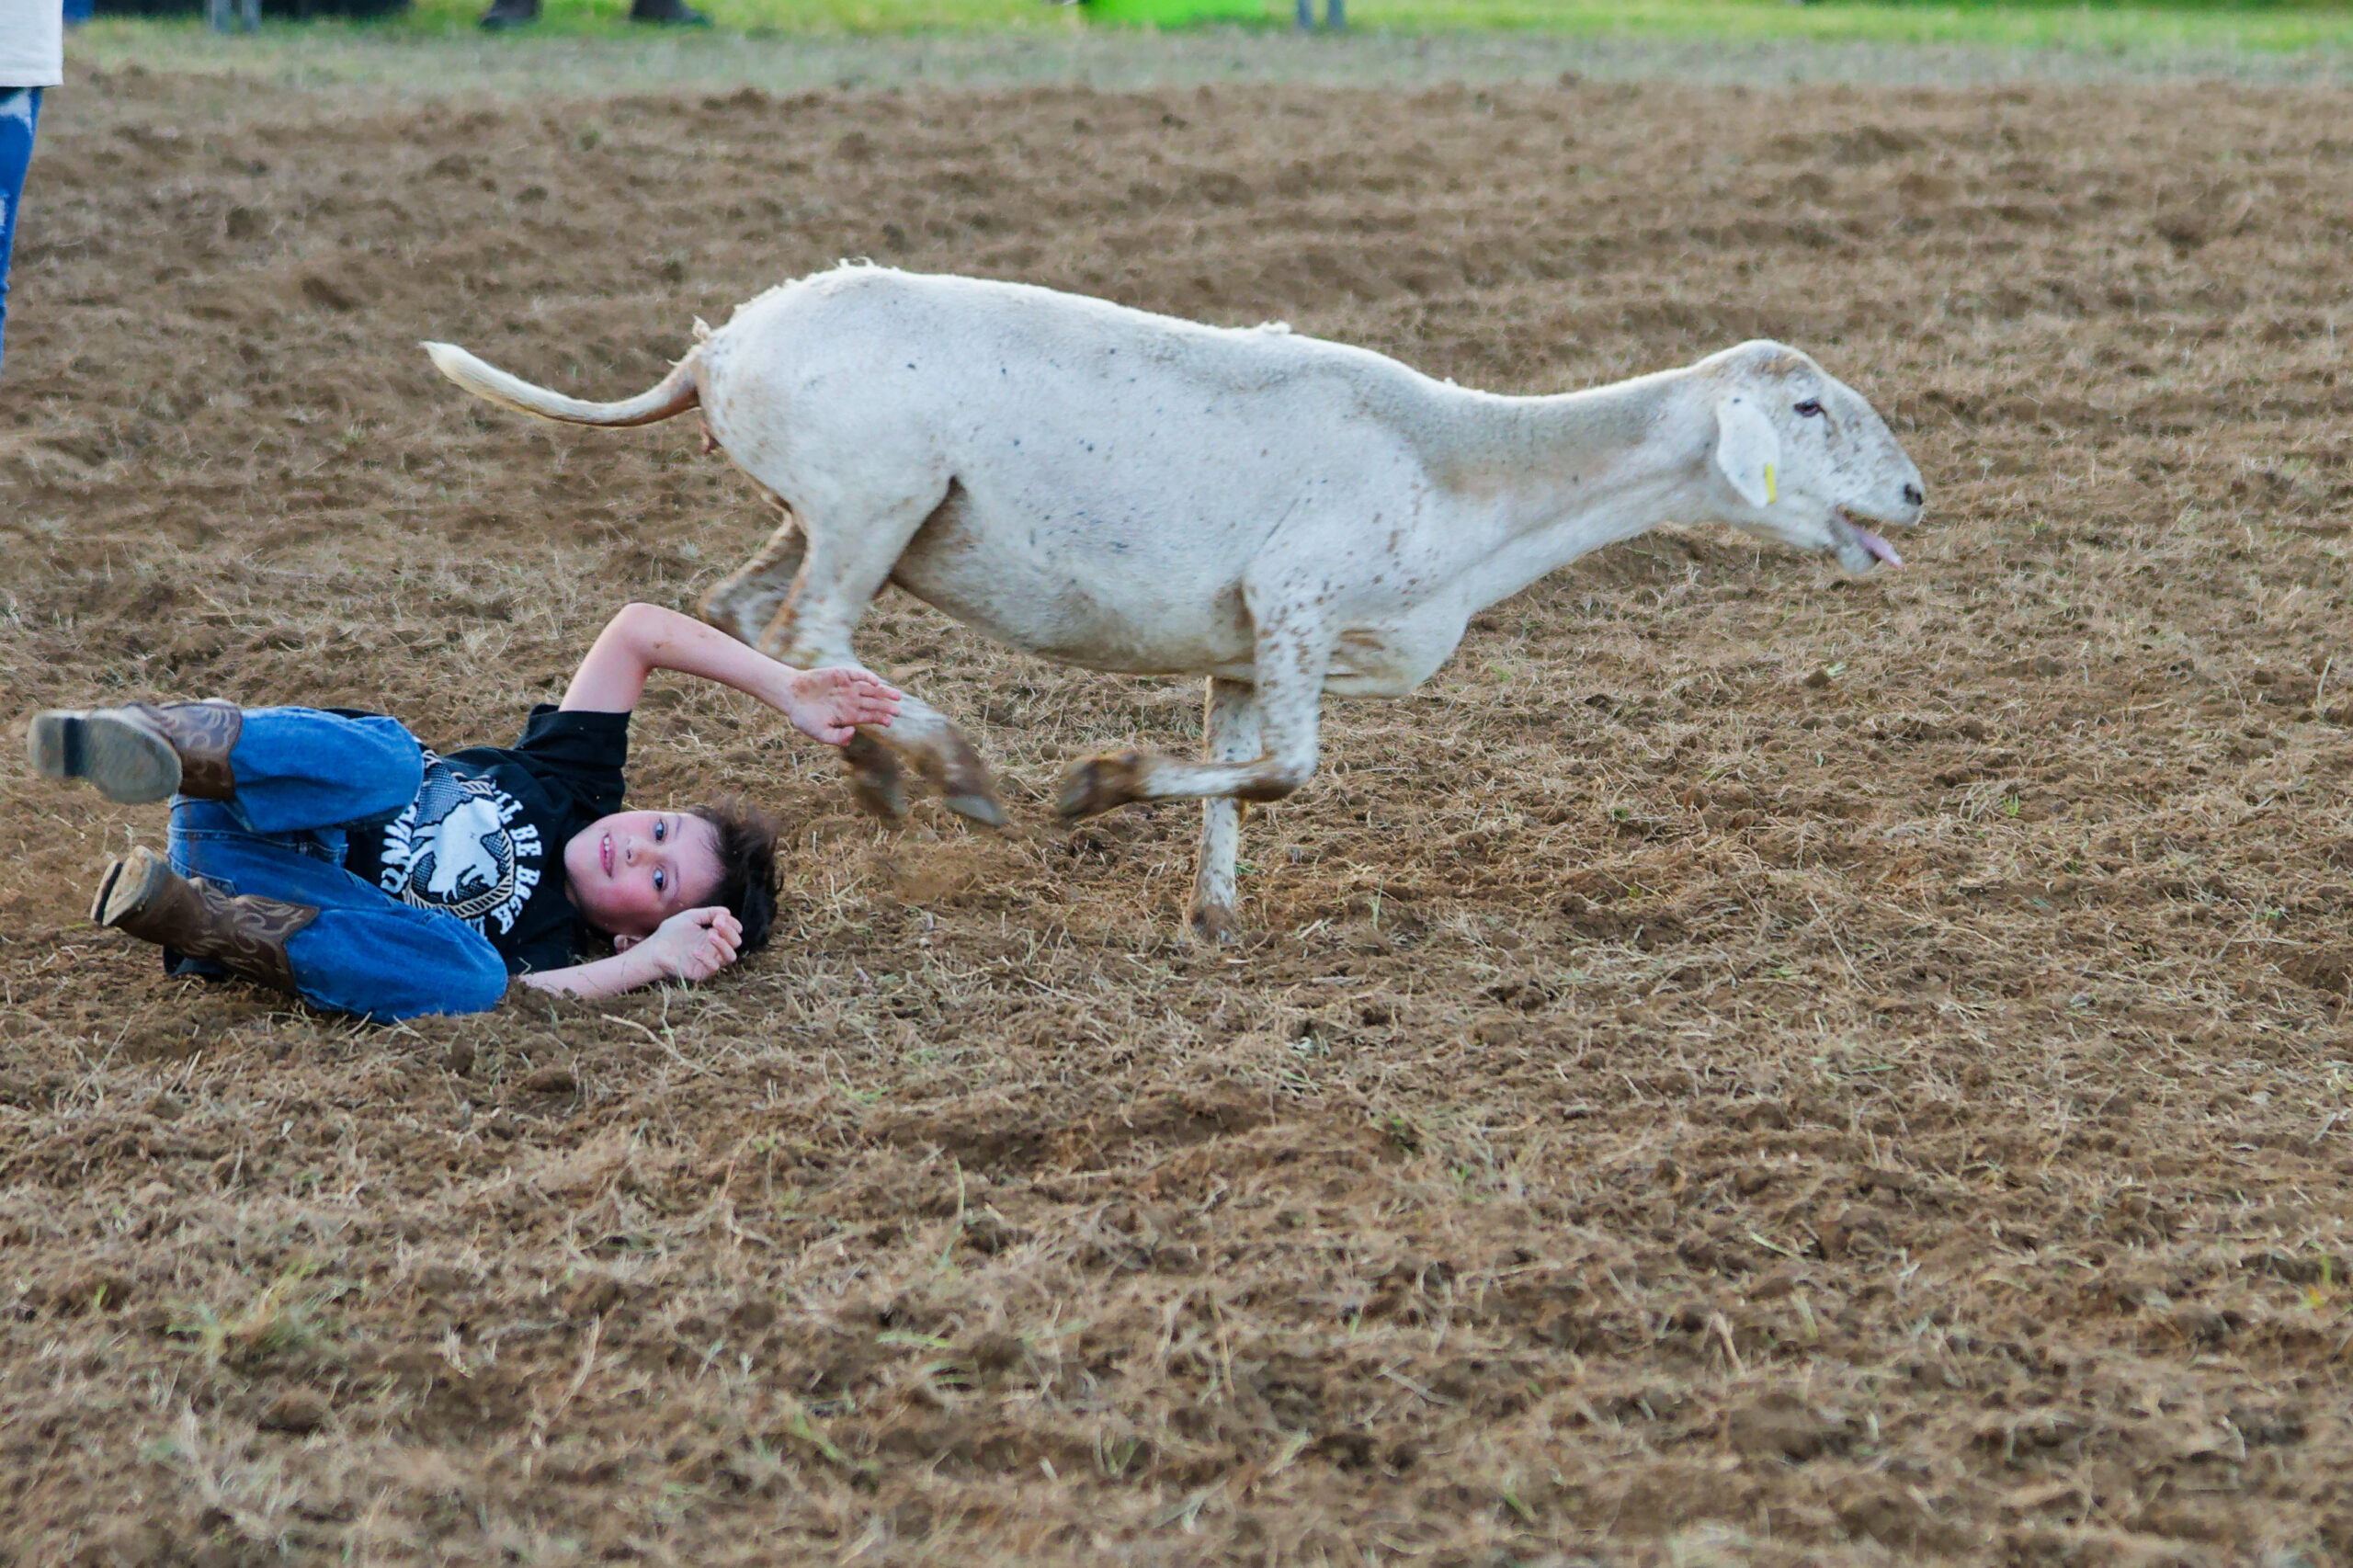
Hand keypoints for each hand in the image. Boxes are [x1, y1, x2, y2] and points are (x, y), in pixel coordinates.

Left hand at [614, 906, 742, 981]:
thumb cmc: (671, 932)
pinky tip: (695, 951)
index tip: (722, 917)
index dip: (733, 924)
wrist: (655, 949)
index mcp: (715, 935)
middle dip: (729, 932)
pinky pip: (713, 967)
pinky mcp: (702, 972)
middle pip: (736, 943)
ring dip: (724, 945)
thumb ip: (709, 913)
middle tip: (716, 923)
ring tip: (710, 935)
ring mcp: (710, 961)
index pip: (734, 932)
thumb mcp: (691, 917)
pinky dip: (706, 958)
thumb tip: (728, 912)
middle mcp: (715, 948)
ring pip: (731, 956)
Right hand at [782, 666, 901, 744]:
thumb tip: (854, 733)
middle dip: (886, 706)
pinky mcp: (842, 674)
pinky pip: (858, 675)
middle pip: (873, 703)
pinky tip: (876, 682)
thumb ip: (837, 738)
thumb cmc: (804, 717)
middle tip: (898, 711)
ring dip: (884, 692)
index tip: (889, 722)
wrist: (791, 695)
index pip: (868, 716)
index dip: (880, 718)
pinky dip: (867, 677)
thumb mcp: (819, 733)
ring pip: (870, 689)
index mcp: (847, 715)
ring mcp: (847, 687)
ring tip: (897, 696)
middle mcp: (850, 700)